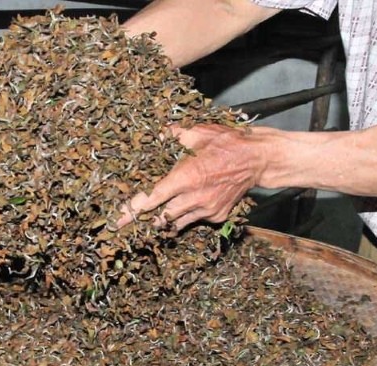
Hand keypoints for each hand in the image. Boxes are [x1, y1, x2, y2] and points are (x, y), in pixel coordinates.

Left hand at [116, 123, 269, 230]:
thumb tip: (154, 132)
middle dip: (146, 219)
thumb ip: (172, 135)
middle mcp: (195, 197)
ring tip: (156, 216)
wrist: (258, 159)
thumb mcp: (198, 132)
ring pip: (176, 223)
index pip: (152, 199)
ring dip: (165, 220)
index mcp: (186, 177)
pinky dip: (186, 215)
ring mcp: (207, 209)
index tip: (117, 220)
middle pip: (161, 217)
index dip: (133, 210)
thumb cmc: (228, 143)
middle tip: (132, 219)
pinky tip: (186, 204)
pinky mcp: (217, 215)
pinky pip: (194, 220)